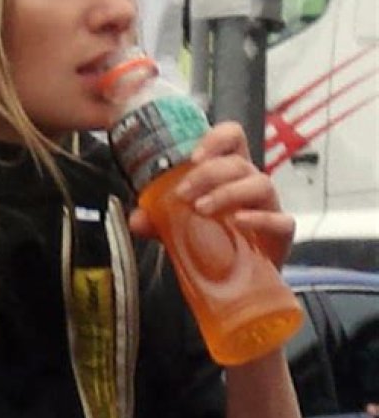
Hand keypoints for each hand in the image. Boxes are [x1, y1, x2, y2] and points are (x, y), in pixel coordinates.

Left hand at [128, 121, 295, 267]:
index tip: (193, 157)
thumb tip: (136, 219)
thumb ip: (157, 221)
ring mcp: (269, 207)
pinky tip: (238, 222)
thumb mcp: (178, 227)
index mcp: (230, 172)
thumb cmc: (214, 241)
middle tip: (183, 193)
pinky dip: (259, 219)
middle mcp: (251, 183)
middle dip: (209, 173)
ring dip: (228, 192)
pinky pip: (280, 220)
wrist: (237, 280)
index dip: (216, 139)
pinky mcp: (281, 234)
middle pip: (239, 162)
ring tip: (202, 209)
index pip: (232, 137)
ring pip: (260, 184)